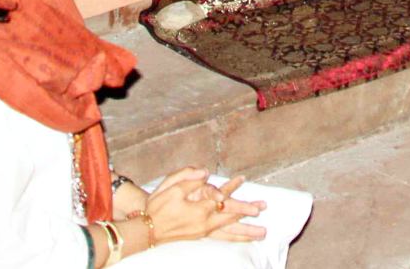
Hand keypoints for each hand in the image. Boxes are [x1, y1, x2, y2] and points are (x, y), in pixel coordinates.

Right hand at [143, 169, 265, 244]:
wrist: (146, 229)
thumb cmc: (157, 207)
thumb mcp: (171, 187)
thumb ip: (190, 178)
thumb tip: (206, 172)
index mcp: (199, 210)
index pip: (221, 198)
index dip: (231, 188)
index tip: (242, 179)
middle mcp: (205, 223)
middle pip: (231, 218)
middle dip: (248, 214)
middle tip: (263, 210)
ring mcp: (203, 231)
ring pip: (229, 232)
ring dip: (246, 232)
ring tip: (262, 234)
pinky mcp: (200, 235)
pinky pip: (221, 237)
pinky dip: (233, 237)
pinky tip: (242, 238)